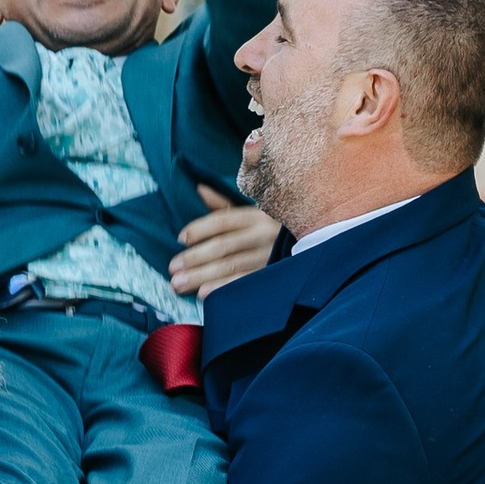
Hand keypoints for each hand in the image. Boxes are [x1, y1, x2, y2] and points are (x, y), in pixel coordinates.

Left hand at [170, 184, 280, 300]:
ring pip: (231, 266)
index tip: (181, 238)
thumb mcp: (253, 212)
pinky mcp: (271, 275)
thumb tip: (199, 189)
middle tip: (172, 269)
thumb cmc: (273, 227)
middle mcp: (262, 235)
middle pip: (223, 246)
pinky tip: (204, 294)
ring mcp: (268, 256)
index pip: (223, 221)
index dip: (200, 229)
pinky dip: (223, 288)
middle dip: (195, 258)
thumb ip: (225, 205)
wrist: (312, 240)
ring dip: (202, 276)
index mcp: (255, 216)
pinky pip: (244, 283)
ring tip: (179, 284)